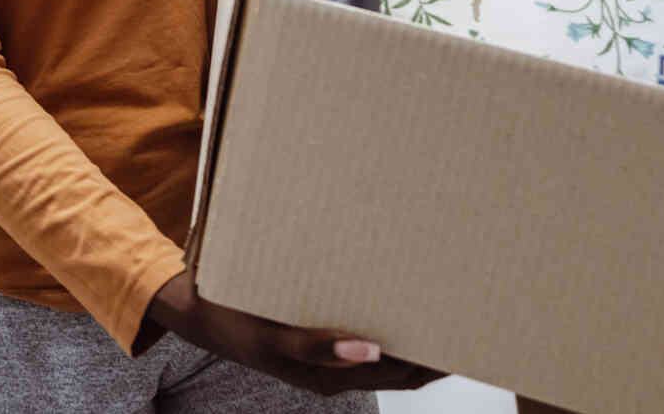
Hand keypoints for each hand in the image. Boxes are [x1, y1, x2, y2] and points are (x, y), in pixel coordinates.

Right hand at [142, 271, 444, 395]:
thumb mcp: (274, 340)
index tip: (465, 333)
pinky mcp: (317, 332)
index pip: (402, 374)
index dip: (436, 359)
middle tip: (464, 307)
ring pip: (384, 345)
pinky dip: (384, 315)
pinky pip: (361, 327)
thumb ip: (318, 348)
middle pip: (400, 362)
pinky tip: (391, 287)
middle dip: (432, 342)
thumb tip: (369, 348)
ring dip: (410, 327)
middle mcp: (336, 367)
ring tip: (439, 296)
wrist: (198, 313)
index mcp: (332, 377)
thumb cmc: (234, 324)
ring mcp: (327, 351)